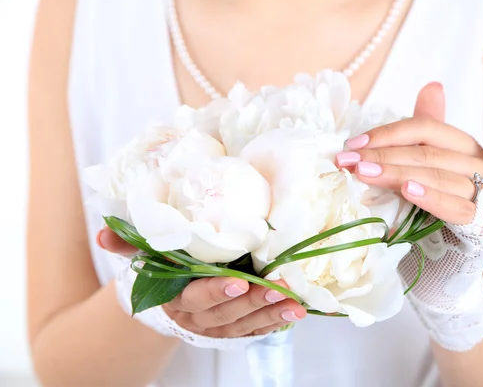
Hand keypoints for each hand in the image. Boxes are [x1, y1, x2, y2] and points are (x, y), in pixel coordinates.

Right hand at [97, 227, 305, 337]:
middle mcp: (197, 317)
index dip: (216, 290)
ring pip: (245, 326)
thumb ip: (131, 243)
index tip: (240, 281)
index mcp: (176, 297)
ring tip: (296, 304)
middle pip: (226, 313)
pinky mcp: (235, 330)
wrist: (174, 294)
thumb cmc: (166, 266)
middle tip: (281, 289)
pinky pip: (254, 332)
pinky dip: (274, 324)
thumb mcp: (149, 253)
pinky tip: (294, 314)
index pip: (196, 297)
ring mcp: (218, 326)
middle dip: (254, 302)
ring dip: (271, 315)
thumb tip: (102, 234)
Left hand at [336, 82, 482, 224]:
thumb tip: (432, 86)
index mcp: (465, 143)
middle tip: (348, 161)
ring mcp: (482, 191)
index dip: (388, 134)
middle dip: (382, 155)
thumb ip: (428, 127)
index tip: (352, 144)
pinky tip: (406, 190)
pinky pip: (453, 206)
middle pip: (425, 153)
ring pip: (435, 177)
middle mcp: (477, 162)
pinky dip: (429, 197)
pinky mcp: (479, 220)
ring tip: (364, 173)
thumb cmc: (449, 191)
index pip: (424, 128)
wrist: (474, 237)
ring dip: (395, 174)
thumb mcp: (437, 157)